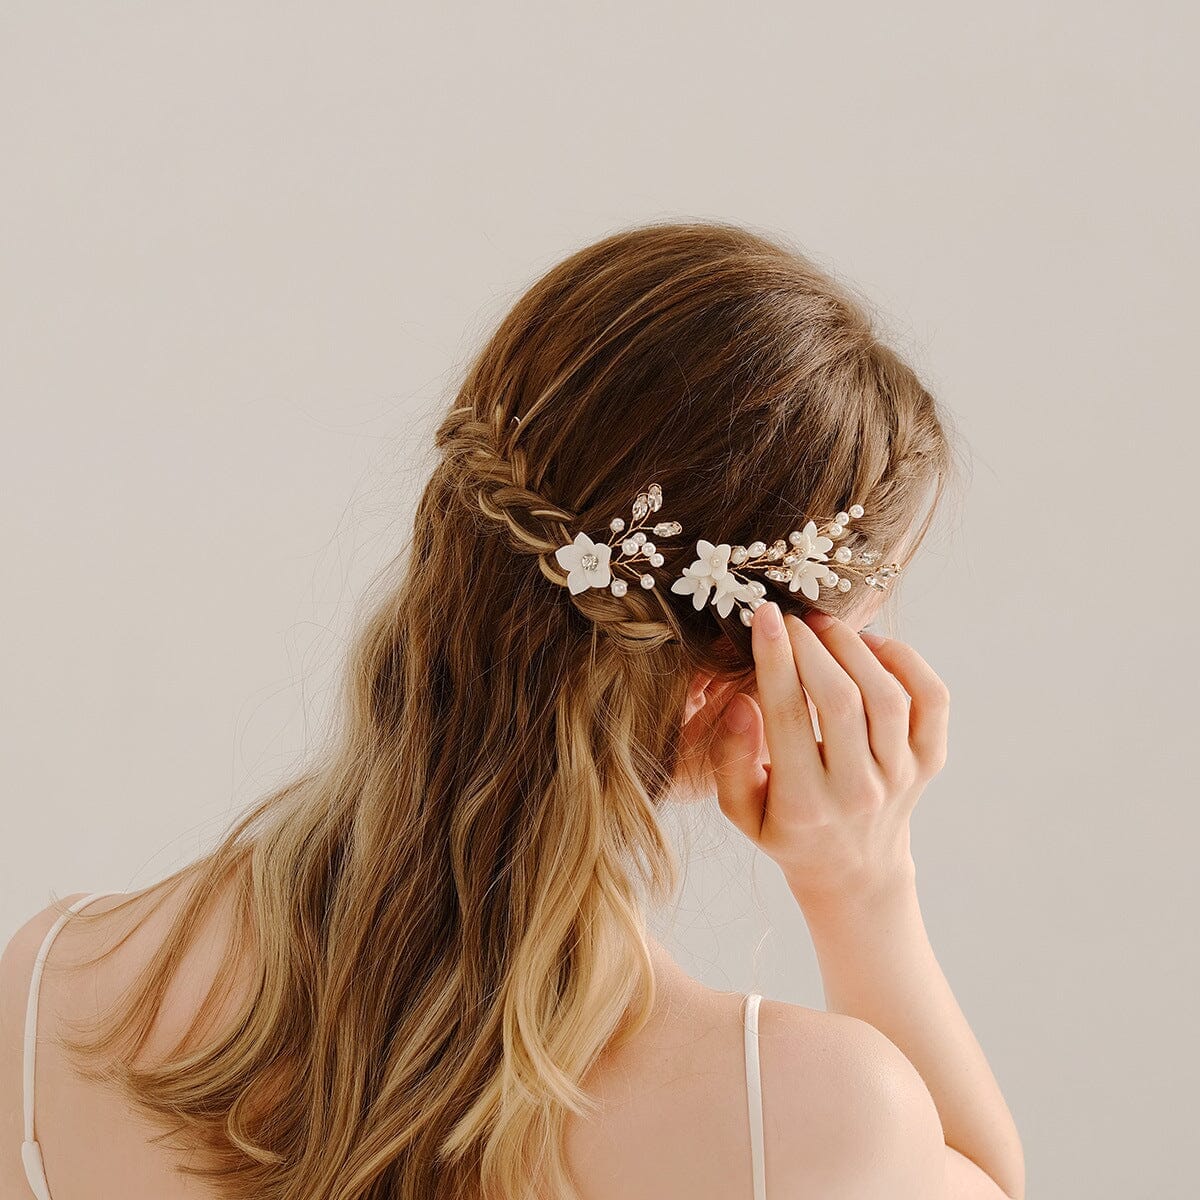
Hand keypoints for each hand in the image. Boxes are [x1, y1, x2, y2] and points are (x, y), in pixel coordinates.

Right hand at [711, 602, 949, 908]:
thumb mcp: (741, 811)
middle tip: (790, 617)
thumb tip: (742, 703)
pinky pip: (932, 700)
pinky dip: (908, 661)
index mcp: (805, 804)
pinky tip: (872, 644)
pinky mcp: (930, 761)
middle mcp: (859, 791)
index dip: (775, 660)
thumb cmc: (788, 830)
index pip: (788, 718)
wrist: (854, 872)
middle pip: (841, 700)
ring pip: (886, 696)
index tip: (763, 617)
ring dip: (853, 647)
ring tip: (824, 625)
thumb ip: (731, 759)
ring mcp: (901, 776)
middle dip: (811, 646)